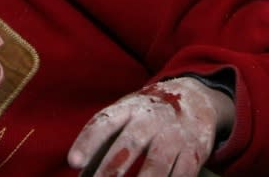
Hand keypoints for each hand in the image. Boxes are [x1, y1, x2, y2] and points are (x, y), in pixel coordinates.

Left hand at [68, 77, 232, 176]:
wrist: (195, 98)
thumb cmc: (146, 114)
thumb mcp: (125, 115)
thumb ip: (104, 140)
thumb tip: (82, 173)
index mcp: (127, 109)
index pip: (103, 123)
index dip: (87, 143)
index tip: (73, 162)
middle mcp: (150, 119)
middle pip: (129, 144)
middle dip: (111, 168)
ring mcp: (173, 134)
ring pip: (157, 163)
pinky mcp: (193, 151)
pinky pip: (181, 173)